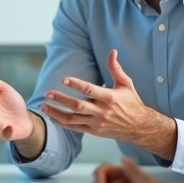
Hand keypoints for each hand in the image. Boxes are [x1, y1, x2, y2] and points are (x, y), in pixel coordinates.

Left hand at [42, 49, 157, 141]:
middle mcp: (102, 112)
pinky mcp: (94, 131)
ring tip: (44, 106)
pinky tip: (52, 116)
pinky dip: (62, 123)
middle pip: (78, 106)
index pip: (90, 90)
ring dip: (57, 112)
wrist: (140, 127)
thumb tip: (112, 51)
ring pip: (73, 119)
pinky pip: (75, 127)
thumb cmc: (132, 103)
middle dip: (61, 99)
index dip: (76, 84)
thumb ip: (116, 68)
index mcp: (110, 98)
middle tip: (48, 93)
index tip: (63, 79)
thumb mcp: (126, 84)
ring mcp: (97, 123)